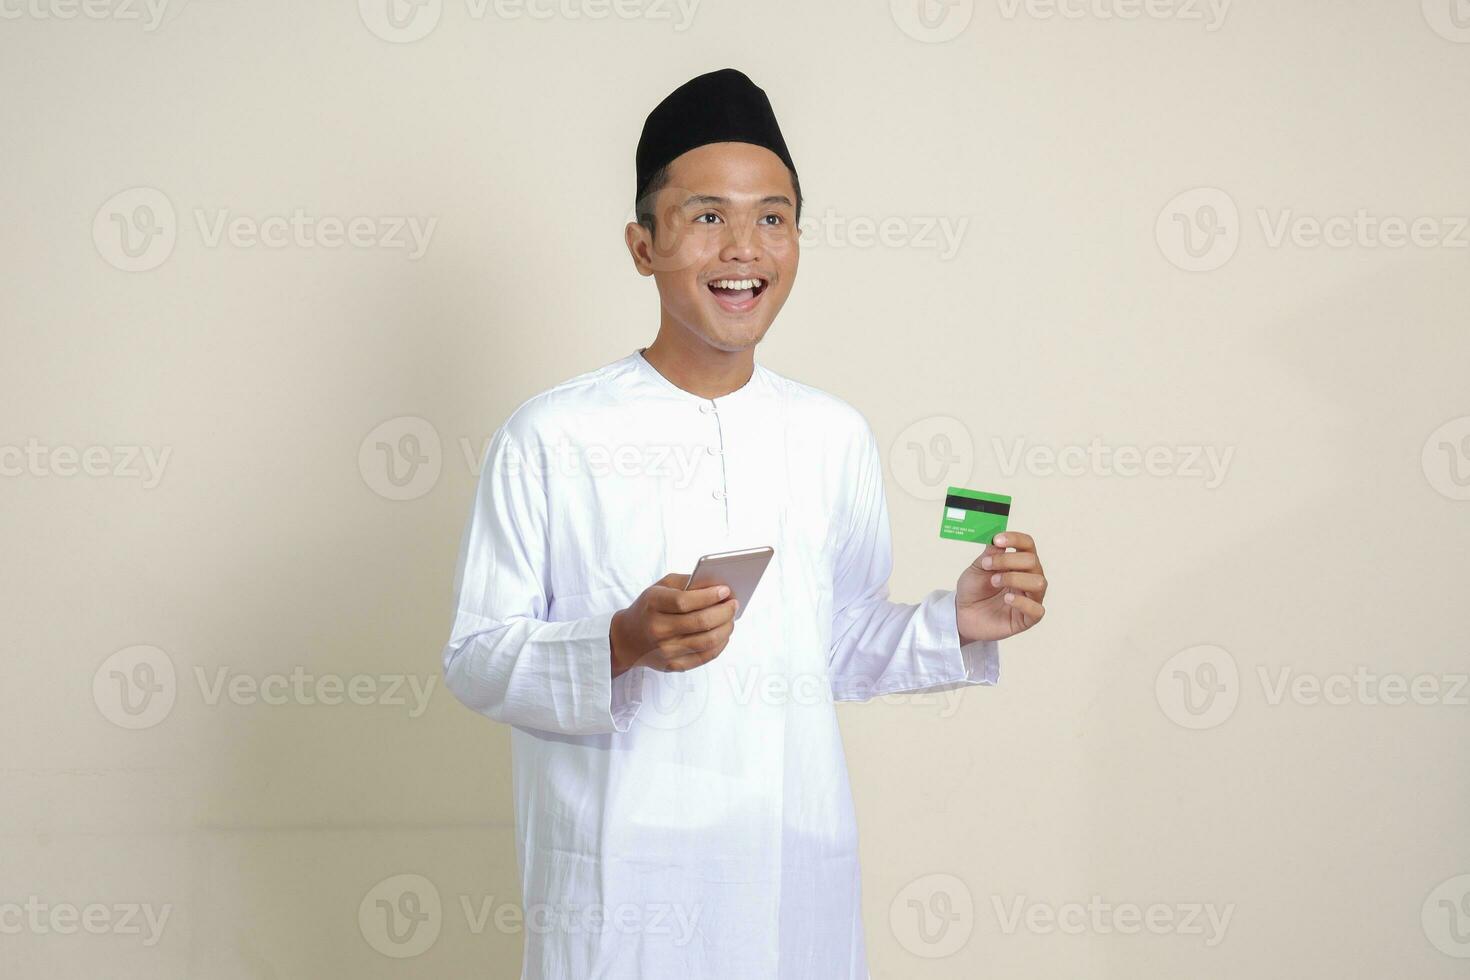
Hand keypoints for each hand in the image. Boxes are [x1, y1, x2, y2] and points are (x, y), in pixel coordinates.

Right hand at [610, 573, 739, 675]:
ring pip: (706, 641)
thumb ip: (686, 582)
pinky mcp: (672, 665)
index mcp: (653, 604)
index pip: (685, 601)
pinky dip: (720, 645)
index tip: (726, 591)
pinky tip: (724, 634)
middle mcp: (657, 629)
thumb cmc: (649, 608)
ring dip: (726, 628)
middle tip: (734, 604)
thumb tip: (717, 585)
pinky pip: (704, 657)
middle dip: (724, 612)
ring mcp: (665, 650)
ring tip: (732, 618)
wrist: (627, 638)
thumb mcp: (659, 587)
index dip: (709, 596)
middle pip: (700, 622)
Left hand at [955, 531, 1047, 643]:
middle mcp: (1029, 578)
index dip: (1015, 539)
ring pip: (1039, 583)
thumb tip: (999, 538)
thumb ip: (990, 554)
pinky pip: (1037, 610)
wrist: (962, 615)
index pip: (1027, 544)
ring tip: (994, 581)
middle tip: (987, 565)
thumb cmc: (973, 590)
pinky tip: (1007, 599)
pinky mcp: (1027, 619)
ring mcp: (1030, 598)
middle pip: (1032, 561)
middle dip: (1008, 560)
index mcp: (1018, 563)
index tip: (997, 540)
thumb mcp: (977, 568)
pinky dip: (1022, 602)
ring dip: (1015, 579)